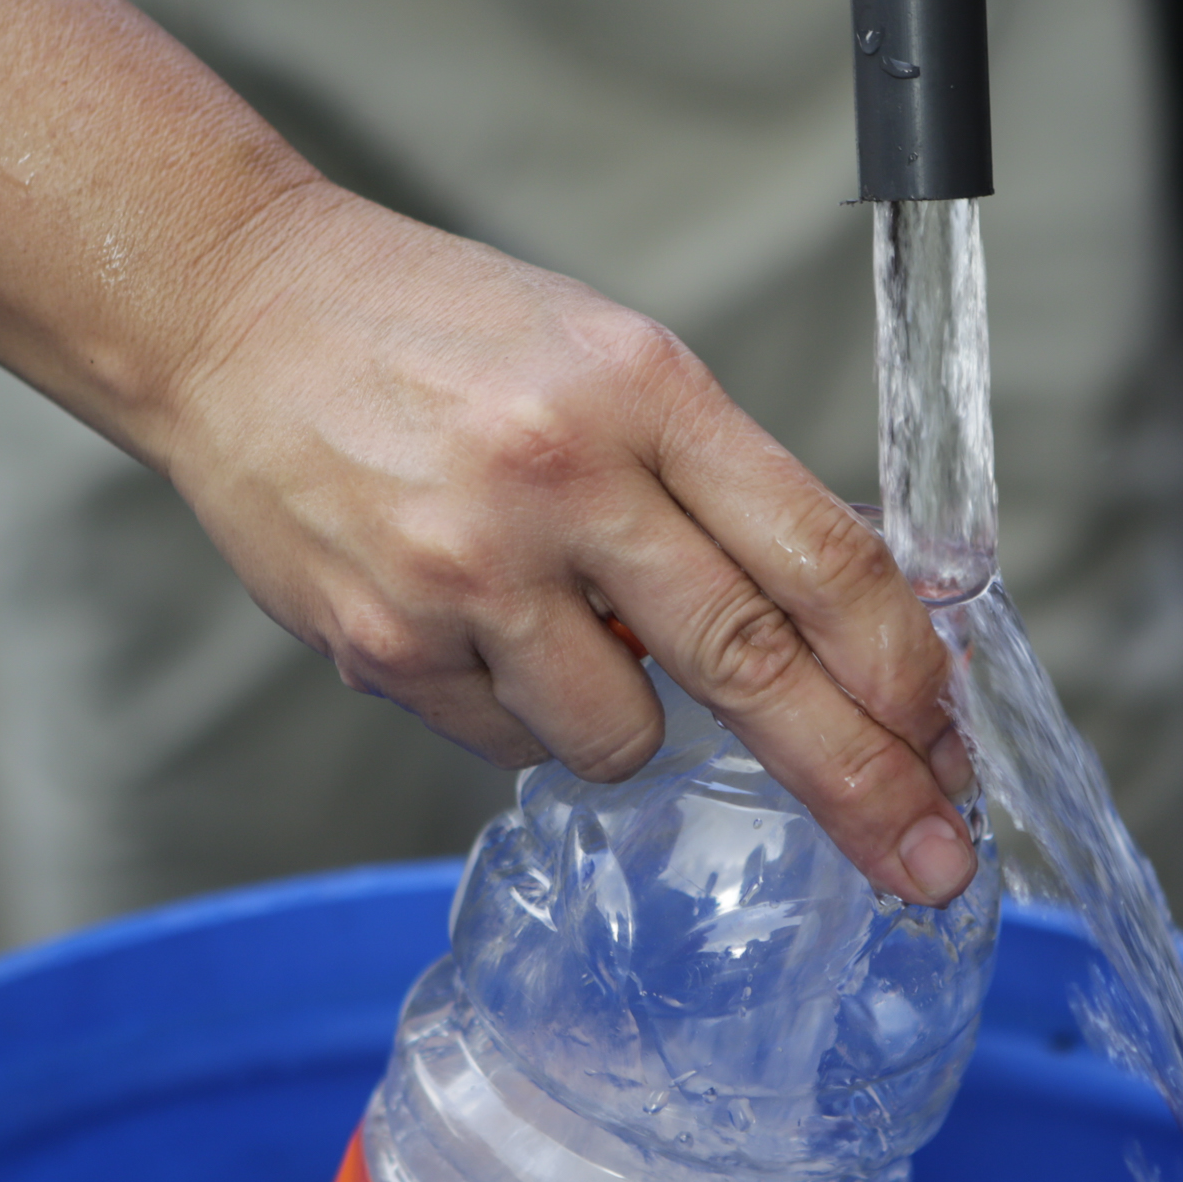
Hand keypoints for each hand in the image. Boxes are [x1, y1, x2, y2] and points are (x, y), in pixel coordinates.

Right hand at [164, 180, 982, 906]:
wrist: (231, 312)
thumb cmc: (438, 337)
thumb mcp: (610, 361)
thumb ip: (718, 487)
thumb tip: (844, 636)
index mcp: (643, 391)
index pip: (817, 554)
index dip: (905, 667)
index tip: (951, 745)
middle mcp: (561, 481)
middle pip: (755, 668)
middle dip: (860, 782)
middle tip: (932, 869)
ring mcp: (466, 573)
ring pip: (624, 739)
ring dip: (626, 715)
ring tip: (551, 612)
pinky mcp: (383, 646)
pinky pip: (510, 744)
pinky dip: (515, 705)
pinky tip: (462, 612)